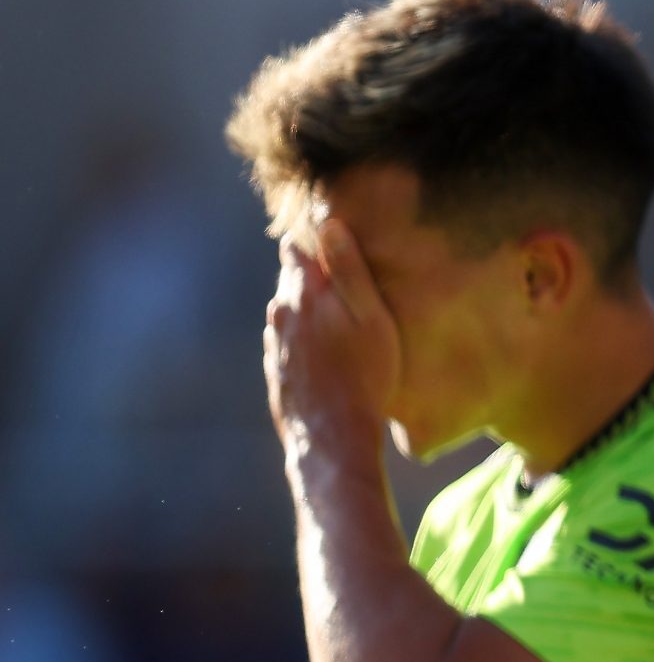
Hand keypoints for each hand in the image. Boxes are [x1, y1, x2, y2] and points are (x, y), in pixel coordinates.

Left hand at [265, 222, 398, 449]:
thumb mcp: (371, 318)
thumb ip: (350, 271)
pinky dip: (305, 341)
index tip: (337, 243)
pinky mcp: (277, 371)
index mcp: (304, 294)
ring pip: (289, 312)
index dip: (314, 241)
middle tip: (349, 286)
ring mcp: (275, 344)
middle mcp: (280, 313)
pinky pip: (289, 343)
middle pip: (292, 279)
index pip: (295, 248)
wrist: (333, 437)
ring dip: (310, 311)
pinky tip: (329, 356)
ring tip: (342, 324)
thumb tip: (329, 224)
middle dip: (315, 276)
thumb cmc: (364, 375)